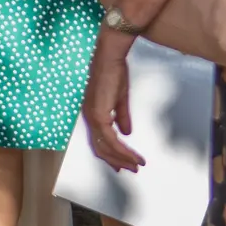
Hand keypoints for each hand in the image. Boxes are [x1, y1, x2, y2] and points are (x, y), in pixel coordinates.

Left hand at [82, 28, 144, 172]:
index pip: (98, 141)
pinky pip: (111, 140)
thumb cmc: (114, 72)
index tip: (122, 164)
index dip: (110, 154)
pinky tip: (133, 155)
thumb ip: (121, 117)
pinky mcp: (99, 115)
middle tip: (131, 169)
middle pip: (100, 149)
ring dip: (122, 159)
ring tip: (136, 165)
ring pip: (105, 148)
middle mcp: (89, 118)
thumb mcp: (119, 98)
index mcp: (92, 113)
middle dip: (116, 161)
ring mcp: (92, 117)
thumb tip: (126, 133)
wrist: (110, 57)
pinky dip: (123, 150)